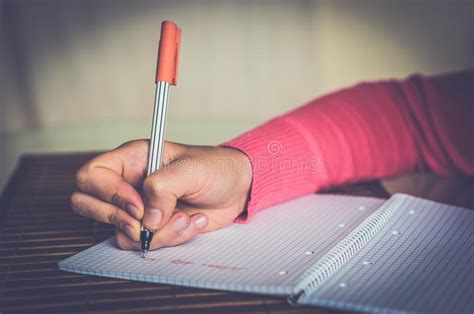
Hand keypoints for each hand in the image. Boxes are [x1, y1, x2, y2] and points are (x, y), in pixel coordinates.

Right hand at [71, 140, 251, 250]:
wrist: (237, 188)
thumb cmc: (216, 168)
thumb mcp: (191, 169)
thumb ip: (163, 188)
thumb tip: (148, 218)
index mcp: (133, 159)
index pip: (93, 176)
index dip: (110, 195)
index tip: (139, 206)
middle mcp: (129, 183)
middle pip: (87, 204)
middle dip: (118, 219)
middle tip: (147, 221)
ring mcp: (139, 207)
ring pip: (120, 231)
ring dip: (157, 232)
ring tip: (185, 217)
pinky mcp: (152, 226)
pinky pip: (143, 243)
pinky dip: (169, 239)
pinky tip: (191, 222)